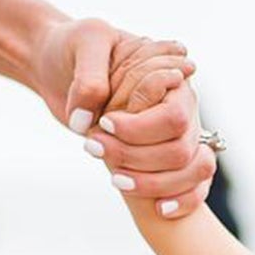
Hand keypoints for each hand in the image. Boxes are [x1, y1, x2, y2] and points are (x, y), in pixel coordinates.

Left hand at [83, 38, 212, 215]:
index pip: (174, 118)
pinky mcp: (169, 158)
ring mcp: (180, 134)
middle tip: (94, 148)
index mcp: (172, 76)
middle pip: (180, 150)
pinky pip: (194, 187)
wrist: (60, 67)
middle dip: (138, 159)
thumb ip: (90, 78)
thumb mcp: (85, 43)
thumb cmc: (76, 48)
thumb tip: (88, 123)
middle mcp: (183, 107)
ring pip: (190, 172)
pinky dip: (181, 202)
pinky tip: (158, 210)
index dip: (141, 131)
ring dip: (152, 183)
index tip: (104, 124)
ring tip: (113, 178)